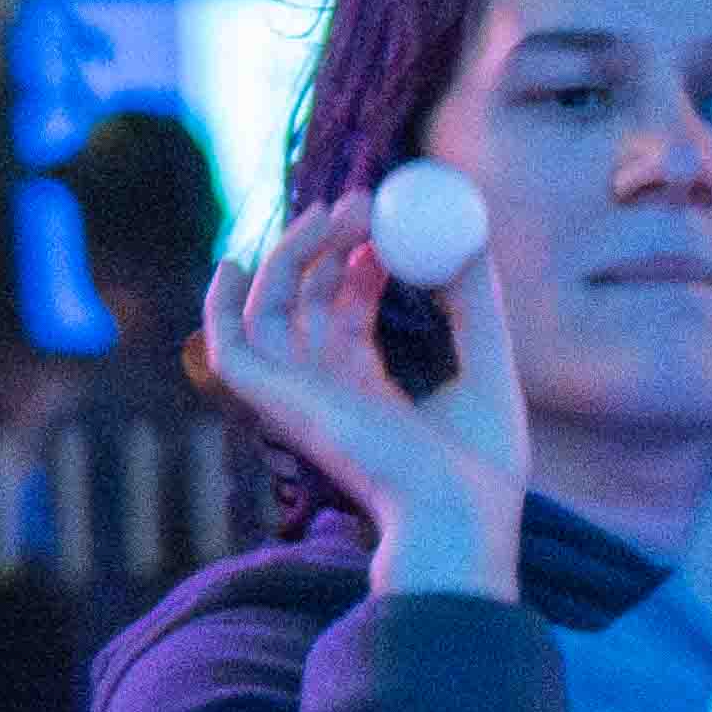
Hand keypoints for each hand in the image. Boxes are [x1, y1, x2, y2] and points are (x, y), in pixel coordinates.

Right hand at [189, 188, 526, 598]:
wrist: (460, 512)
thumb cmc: (482, 465)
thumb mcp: (490, 361)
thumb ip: (476, 301)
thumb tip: (470, 236)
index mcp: (369, 394)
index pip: (346, 313)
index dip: (358, 260)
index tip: (383, 219)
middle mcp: (327, 393)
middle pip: (307, 300)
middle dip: (328, 243)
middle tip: (364, 199)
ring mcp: (299, 398)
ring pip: (272, 307)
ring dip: (295, 252)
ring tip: (341, 212)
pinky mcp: (276, 402)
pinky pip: (229, 346)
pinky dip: (221, 304)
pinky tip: (236, 261)